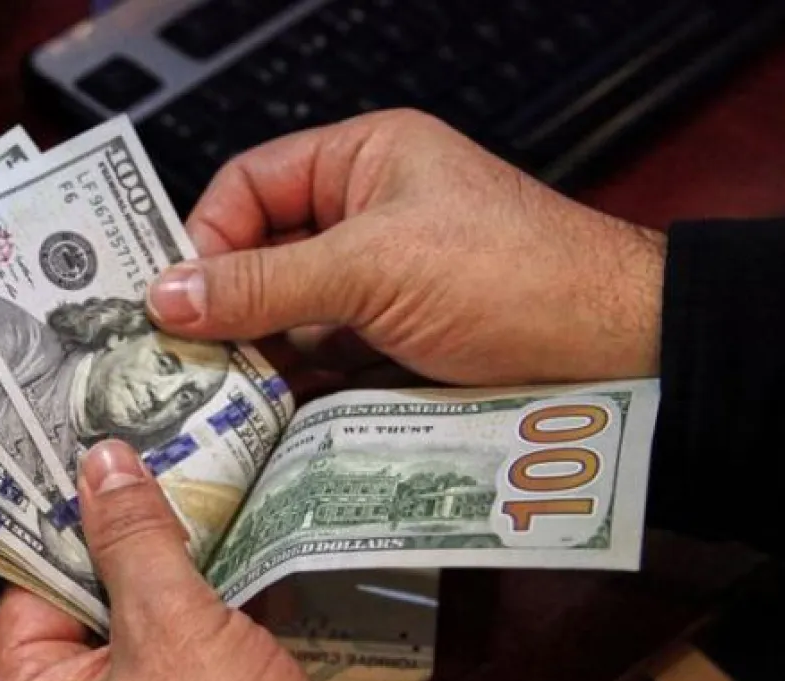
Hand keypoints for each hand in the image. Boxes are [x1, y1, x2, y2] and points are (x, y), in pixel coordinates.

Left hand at [0, 440, 348, 680]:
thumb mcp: (177, 626)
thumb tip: (102, 465)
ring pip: (126, 653)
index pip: (31, 595)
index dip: (76, 534)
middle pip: (77, 623)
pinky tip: (227, 613)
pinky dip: (190, 652)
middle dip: (128, 569)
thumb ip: (133, 540)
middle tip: (164, 504)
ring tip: (203, 552)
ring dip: (167, 607)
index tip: (110, 480)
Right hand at [148, 109, 666, 384]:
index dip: (206, 235)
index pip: (251, 184)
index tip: (174, 295)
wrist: (615, 354)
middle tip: (179, 356)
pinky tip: (268, 415)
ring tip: (219, 394)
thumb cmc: (517, 275)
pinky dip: (296, 386)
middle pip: (262, 254)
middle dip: (224, 304)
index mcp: (364, 160)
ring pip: (290, 315)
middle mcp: (367, 215)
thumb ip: (265, 281)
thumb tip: (168, 294)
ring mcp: (382, 284)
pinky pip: (324, 360)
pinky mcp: (396, 345)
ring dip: (257, 353)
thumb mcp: (373, 267)